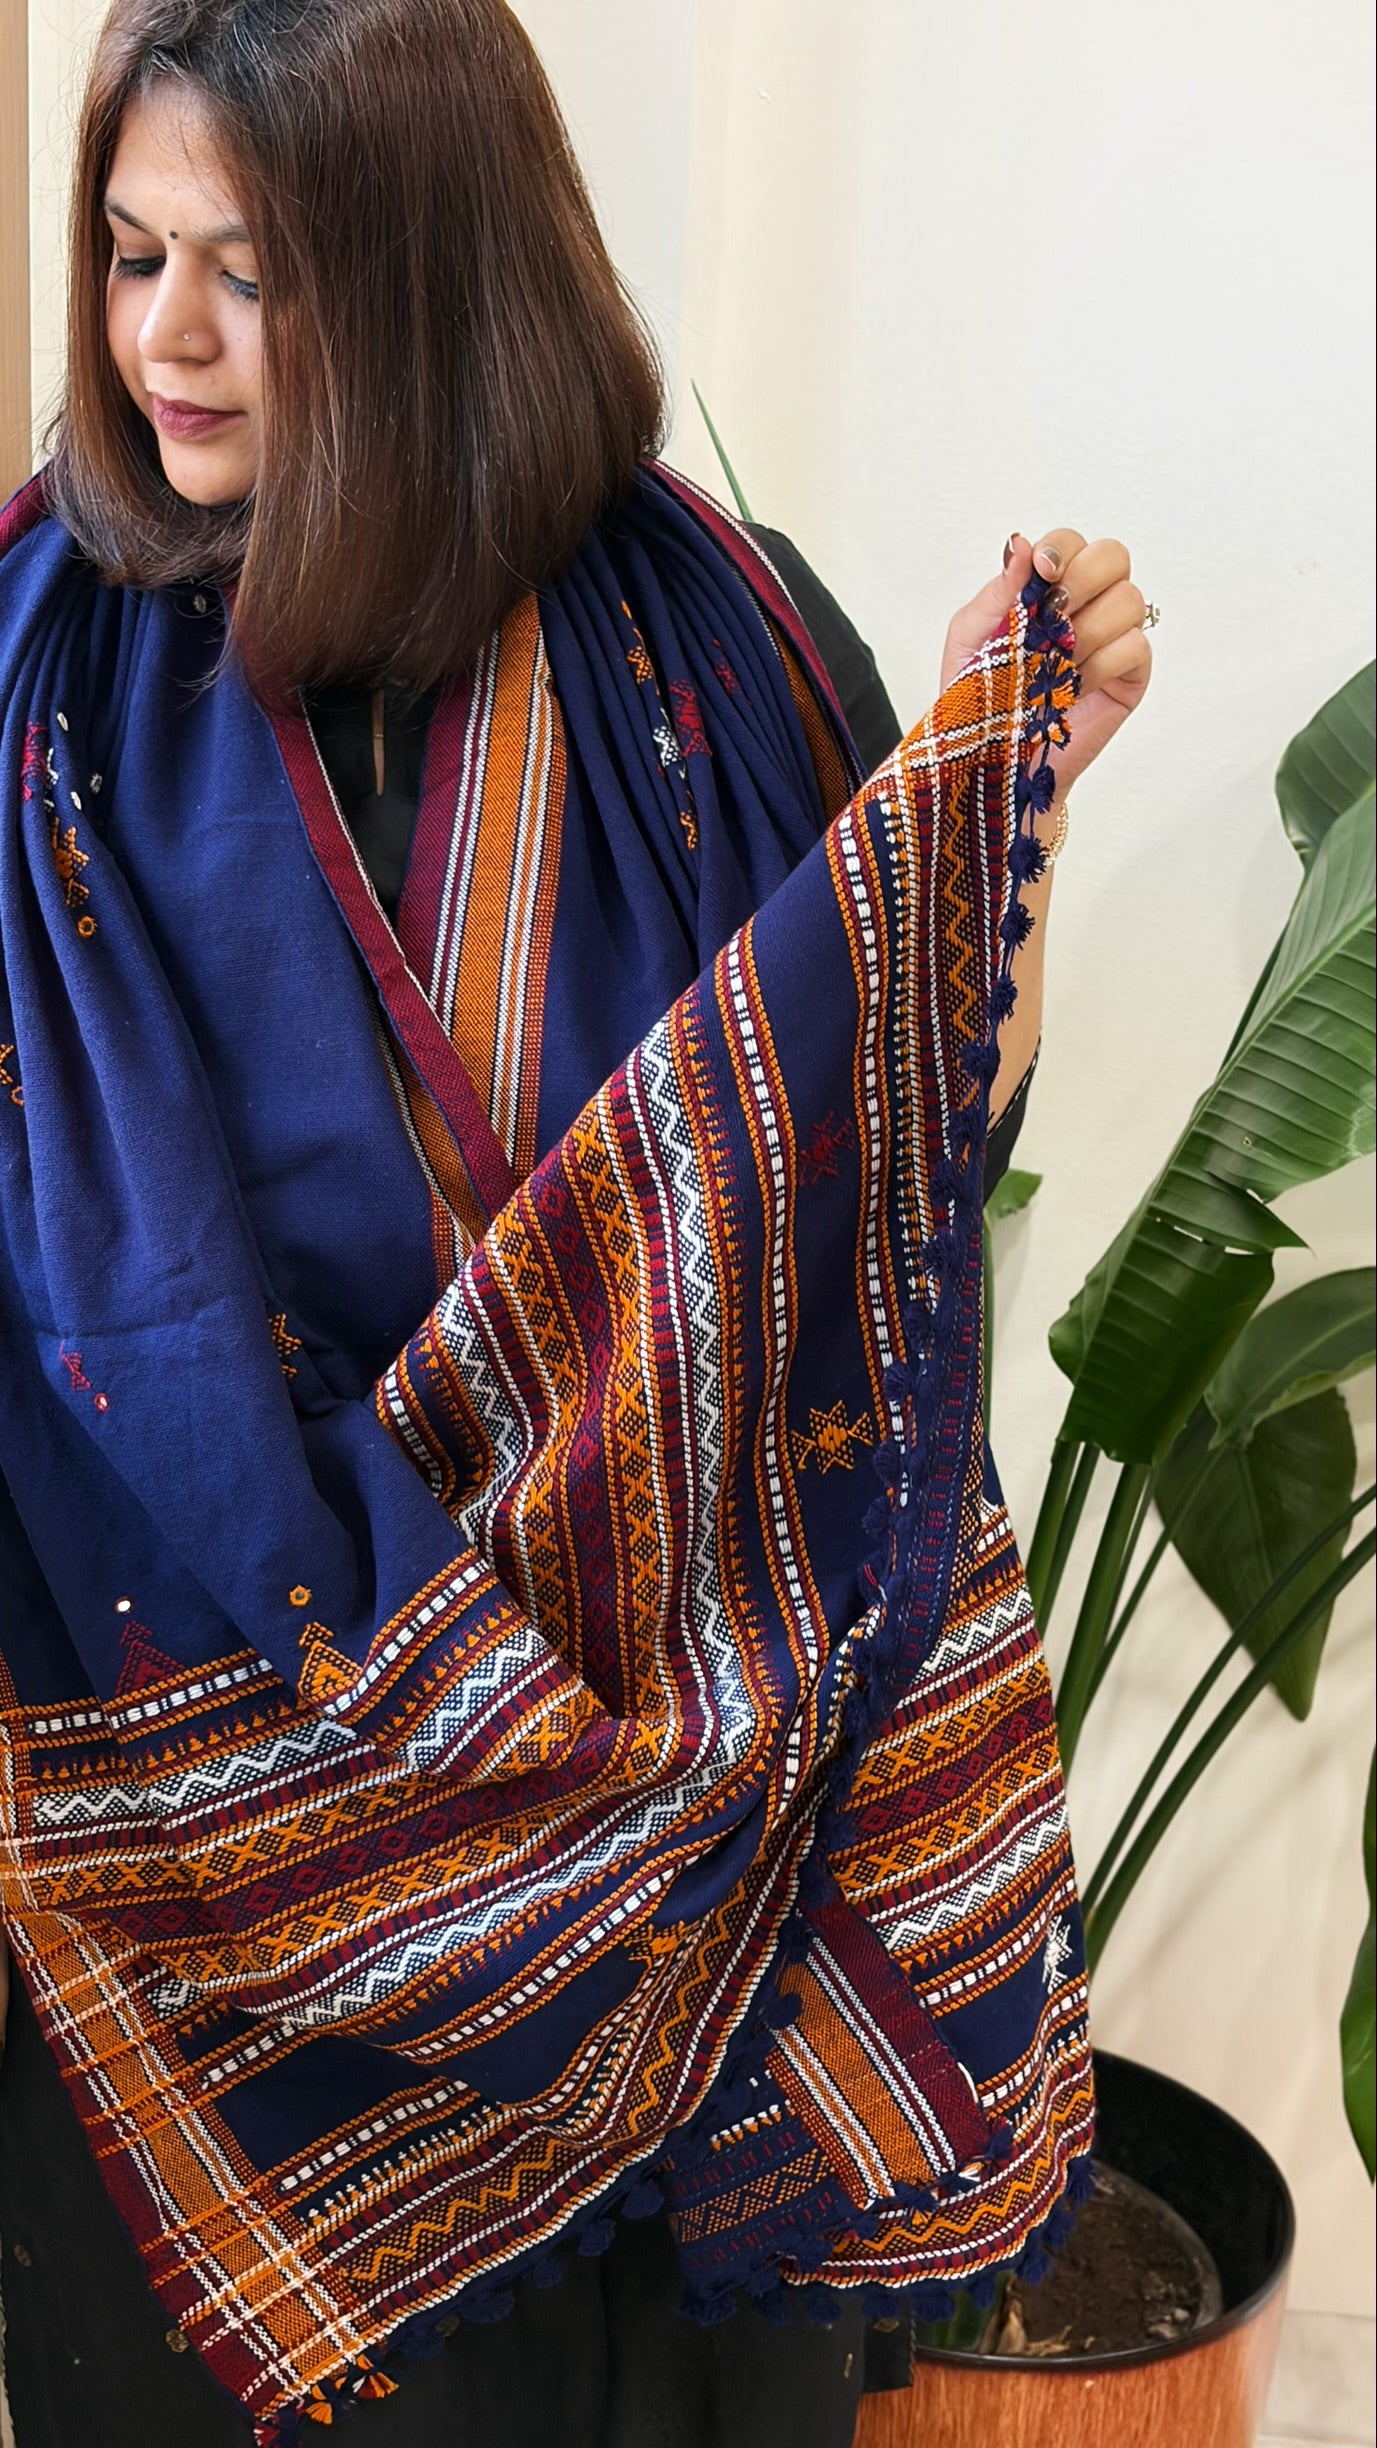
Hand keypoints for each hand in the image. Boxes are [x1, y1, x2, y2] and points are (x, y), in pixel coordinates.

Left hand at [941, 529, 1152, 797]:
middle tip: (1054, 614)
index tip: (1043, 571)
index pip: (1074, 543)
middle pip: (1115, 557)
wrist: (990, 758)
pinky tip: (1073, 686)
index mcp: (1049, 588)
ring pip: (1130, 601)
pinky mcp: (1129, 677)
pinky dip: (1100, 665)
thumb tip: (1021, 545)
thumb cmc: (980, 697)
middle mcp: (1087, 605)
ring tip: (1055, 664)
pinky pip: (1134, 648)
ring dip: (1087, 630)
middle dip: (1083, 578)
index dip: (1062, 548)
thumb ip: (998, 591)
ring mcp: (1112, 639)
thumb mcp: (970, 636)